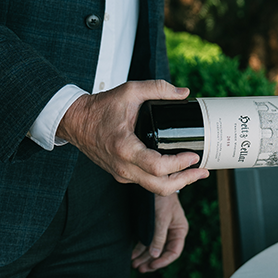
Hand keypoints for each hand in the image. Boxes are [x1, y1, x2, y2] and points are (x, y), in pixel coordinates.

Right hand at [57, 80, 209, 195]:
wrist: (75, 121)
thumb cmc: (100, 108)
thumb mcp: (130, 91)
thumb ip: (158, 88)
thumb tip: (184, 93)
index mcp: (125, 148)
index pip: (158, 167)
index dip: (180, 165)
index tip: (194, 156)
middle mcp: (123, 166)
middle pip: (160, 186)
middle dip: (186, 180)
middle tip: (202, 171)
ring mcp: (122, 173)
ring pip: (154, 188)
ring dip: (177, 183)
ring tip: (195, 172)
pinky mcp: (122, 175)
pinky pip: (146, 183)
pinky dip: (164, 180)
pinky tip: (177, 171)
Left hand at [132, 193, 187, 272]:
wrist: (155, 182)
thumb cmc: (162, 199)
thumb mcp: (161, 217)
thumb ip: (159, 237)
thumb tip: (154, 255)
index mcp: (179, 231)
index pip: (174, 252)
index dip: (163, 261)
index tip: (151, 265)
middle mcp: (172, 232)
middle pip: (163, 253)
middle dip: (151, 262)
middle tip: (139, 268)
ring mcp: (162, 230)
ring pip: (153, 249)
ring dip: (144, 257)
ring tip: (134, 264)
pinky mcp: (152, 227)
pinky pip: (147, 242)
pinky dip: (140, 249)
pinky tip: (132, 255)